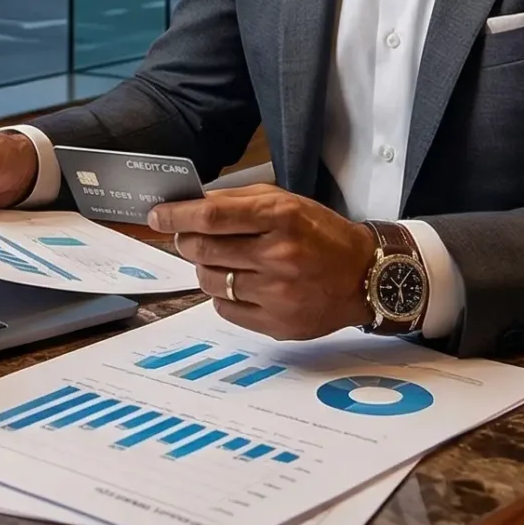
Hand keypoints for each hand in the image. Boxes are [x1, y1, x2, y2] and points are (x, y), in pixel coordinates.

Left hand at [148, 184, 377, 339]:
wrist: (366, 276)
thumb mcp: (288, 202)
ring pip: (211, 281)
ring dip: (205, 269)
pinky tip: (240, 284)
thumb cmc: (322, 234)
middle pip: (204, 250)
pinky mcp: (278, 323)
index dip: (177, 216)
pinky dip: (223, 295)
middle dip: (186, 242)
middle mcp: (279, 255)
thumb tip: (191, 205)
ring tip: (222, 261)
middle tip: (187, 238)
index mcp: (281, 217)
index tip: (157, 216)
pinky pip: (225, 309)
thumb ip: (239, 200)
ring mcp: (278, 293)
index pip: (212, 216)